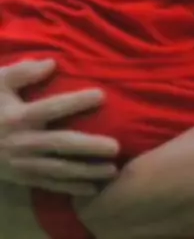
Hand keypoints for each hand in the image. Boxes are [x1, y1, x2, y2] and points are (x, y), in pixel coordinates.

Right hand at [0, 59, 118, 194]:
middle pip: (61, 144)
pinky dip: (70, 188)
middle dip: (89, 147)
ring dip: (86, 171)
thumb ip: (23, 72)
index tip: (102, 95)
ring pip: (59, 170)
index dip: (76, 101)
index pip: (52, 108)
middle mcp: (24, 142)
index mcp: (19, 117)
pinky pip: (49, 184)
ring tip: (112, 170)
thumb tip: (52, 63)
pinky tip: (91, 188)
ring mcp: (24, 163)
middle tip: (116, 147)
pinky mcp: (23, 177)